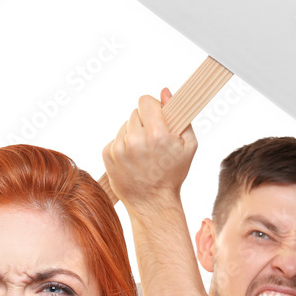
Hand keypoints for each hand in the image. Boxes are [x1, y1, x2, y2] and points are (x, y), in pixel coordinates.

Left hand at [102, 89, 196, 212]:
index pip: (145, 101)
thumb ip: (180, 115)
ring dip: (132, 135)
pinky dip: (123, 147)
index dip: (153, 108)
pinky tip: (133, 160)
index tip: (157, 118)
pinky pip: (115, 140)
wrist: (152, 203)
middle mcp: (135, 140)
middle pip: (135, 114)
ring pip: (124, 127)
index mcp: (157, 134)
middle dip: (144, 123)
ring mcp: (119, 149)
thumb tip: (165, 92)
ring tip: (143, 154)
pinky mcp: (107, 156)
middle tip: (152, 143)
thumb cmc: (173, 174)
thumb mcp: (188, 145)